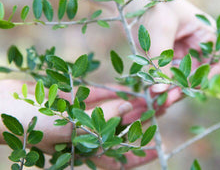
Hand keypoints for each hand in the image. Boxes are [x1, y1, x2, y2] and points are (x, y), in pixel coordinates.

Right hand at [0, 80, 156, 168]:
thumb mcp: (66, 128)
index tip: (158, 148)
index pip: (117, 157)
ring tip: (154, 96)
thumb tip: (127, 105)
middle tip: (165, 107)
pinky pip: (98, 95)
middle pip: (120, 130)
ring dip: (132, 103)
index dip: (138, 154)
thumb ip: (98, 119)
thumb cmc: (27, 123)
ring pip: (112, 110)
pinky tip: (129, 89)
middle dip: (142, 120)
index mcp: (83, 151)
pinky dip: (113, 92)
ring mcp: (79, 116)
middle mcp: (84, 134)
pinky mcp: (73, 98)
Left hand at [140, 0, 219, 105]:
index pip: (216, 63)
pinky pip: (167, 76)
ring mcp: (182, 54)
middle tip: (165, 100)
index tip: (188, 89)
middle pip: (196, 75)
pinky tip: (151, 94)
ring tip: (156, 101)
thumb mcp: (160, 32)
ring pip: (181, 79)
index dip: (205, 78)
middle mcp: (197, 47)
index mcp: (206, 36)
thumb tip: (160, 91)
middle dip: (182, 89)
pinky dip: (160, 86)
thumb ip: (161, 61)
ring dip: (170, 91)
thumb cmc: (155, 6)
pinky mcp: (167, 59)